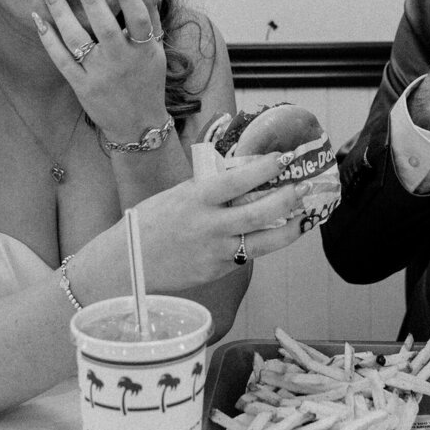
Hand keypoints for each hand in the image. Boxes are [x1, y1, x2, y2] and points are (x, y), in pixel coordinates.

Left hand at [32, 0, 166, 137]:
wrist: (138, 126)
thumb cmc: (148, 82)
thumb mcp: (157, 51)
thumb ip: (153, 18)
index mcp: (143, 49)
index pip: (137, 15)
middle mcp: (121, 60)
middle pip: (104, 24)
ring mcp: (100, 74)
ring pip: (77, 39)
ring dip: (60, 12)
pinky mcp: (82, 86)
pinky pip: (61, 60)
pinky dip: (48, 39)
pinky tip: (38, 19)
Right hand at [131, 152, 311, 290]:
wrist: (126, 264)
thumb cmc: (150, 223)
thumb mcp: (176, 196)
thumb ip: (207, 188)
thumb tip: (238, 174)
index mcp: (196, 200)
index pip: (237, 180)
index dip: (265, 169)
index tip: (283, 158)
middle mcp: (209, 226)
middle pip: (259, 214)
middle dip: (287, 200)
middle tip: (303, 187)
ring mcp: (215, 252)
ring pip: (264, 243)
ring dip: (289, 229)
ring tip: (302, 218)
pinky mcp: (217, 271)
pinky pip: (248, 256)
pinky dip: (263, 244)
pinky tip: (274, 235)